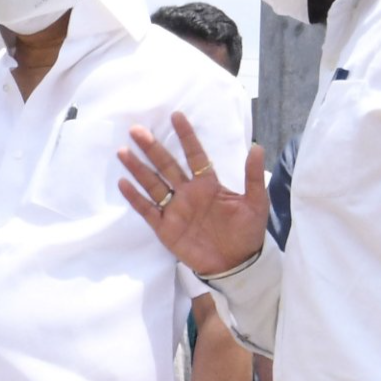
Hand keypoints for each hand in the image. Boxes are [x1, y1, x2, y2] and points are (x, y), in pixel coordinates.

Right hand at [116, 114, 269, 278]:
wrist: (236, 263)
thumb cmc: (247, 232)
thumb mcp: (256, 202)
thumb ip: (253, 176)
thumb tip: (256, 147)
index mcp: (209, 184)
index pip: (195, 156)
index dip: (186, 137)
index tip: (176, 116)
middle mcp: (188, 193)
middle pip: (167, 166)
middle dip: (152, 148)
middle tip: (137, 130)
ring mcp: (175, 209)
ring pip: (153, 184)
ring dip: (138, 169)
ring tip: (123, 152)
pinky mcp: (165, 227)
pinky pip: (147, 209)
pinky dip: (135, 197)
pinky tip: (124, 183)